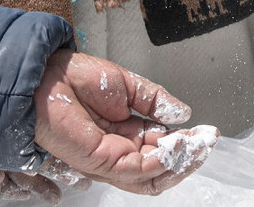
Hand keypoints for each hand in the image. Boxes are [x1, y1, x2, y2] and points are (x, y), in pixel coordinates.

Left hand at [32, 50, 214, 194]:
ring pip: (153, 177)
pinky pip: (138, 171)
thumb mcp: (126, 85)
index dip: (186, 143)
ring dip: (180, 163)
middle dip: (188, 157)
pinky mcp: (102, 162)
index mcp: (126, 131)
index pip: (162, 148)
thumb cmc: (74, 77)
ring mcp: (111, 159)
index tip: (207, 132)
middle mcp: (120, 149)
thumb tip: (183, 113)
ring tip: (198, 145)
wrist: (46, 76)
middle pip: (161, 168)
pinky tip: (176, 146)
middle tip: (207, 142)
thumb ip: (155, 100)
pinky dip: (161, 162)